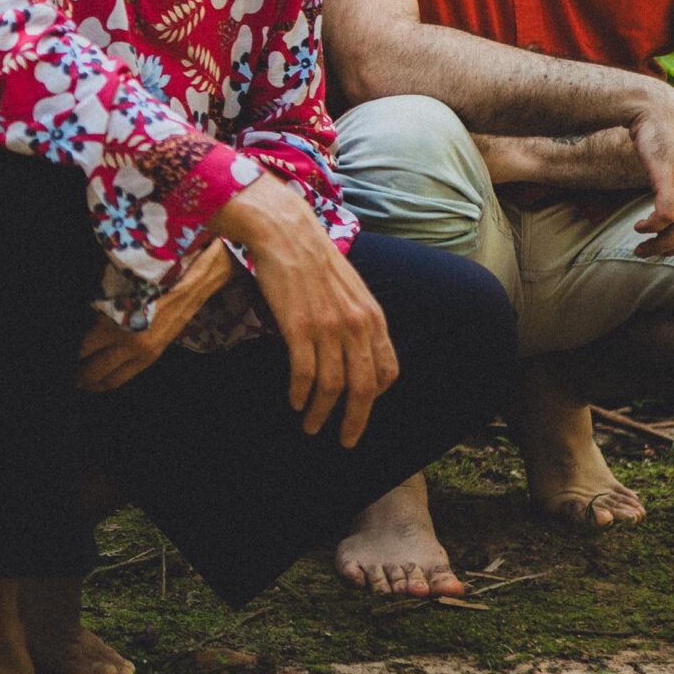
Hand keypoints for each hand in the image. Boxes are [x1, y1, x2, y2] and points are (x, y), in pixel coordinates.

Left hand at [76, 239, 231, 391]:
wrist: (189, 285)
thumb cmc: (149, 279)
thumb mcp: (116, 287)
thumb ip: (96, 306)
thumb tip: (78, 318)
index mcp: (114, 323)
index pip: (82, 349)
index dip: (68, 355)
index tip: (57, 356)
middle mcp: (127, 344)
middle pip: (92, 370)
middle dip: (77, 375)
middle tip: (64, 375)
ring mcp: (142, 354)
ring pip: (109, 380)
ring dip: (92, 383)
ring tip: (79, 382)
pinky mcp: (153, 358)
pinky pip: (126, 377)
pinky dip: (110, 381)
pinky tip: (100, 381)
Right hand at [214, 176, 396, 447]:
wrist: (285, 232)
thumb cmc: (314, 257)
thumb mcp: (350, 288)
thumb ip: (358, 318)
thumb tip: (354, 347)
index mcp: (373, 316)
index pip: (387, 371)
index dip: (377, 396)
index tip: (361, 409)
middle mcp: (356, 325)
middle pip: (364, 388)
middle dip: (355, 420)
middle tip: (345, 440)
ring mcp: (328, 328)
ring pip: (332, 387)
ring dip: (322, 414)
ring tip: (312, 427)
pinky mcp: (299, 328)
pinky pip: (304, 374)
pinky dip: (301, 394)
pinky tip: (296, 403)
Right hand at [626, 82, 673, 258]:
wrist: (656, 106)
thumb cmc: (667, 133)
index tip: (664, 247)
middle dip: (670, 251)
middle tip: (648, 253)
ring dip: (659, 244)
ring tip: (640, 246)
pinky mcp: (670, 175)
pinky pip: (666, 215)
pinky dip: (652, 227)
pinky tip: (638, 227)